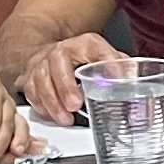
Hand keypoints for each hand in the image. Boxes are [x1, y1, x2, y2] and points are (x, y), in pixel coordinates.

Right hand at [13, 31, 127, 120]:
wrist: (54, 54)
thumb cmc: (83, 60)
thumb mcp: (105, 58)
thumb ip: (121, 67)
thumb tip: (134, 82)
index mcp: (84, 44)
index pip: (96, 48)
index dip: (107, 60)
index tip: (116, 76)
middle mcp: (60, 51)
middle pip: (58, 63)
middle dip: (65, 86)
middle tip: (75, 104)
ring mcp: (42, 64)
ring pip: (41, 79)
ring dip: (52, 101)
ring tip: (65, 118)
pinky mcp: (30, 78)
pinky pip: (31, 92)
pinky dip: (41, 106)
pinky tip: (52, 116)